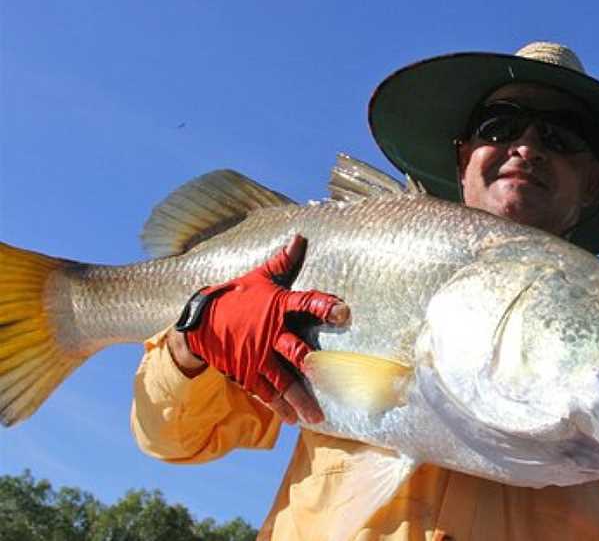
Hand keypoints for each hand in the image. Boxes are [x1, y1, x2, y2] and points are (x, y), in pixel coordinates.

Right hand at [172, 235, 348, 423]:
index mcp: (277, 307)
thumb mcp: (258, 277)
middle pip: (295, 352)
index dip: (324, 306)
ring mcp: (257, 357)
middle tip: (332, 380)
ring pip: (282, 381)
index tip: (342, 312)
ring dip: (299, 399)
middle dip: (313, 366)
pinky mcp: (246, 373)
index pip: (305, 304)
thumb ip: (283, 262)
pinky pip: (265, 393)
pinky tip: (293, 420)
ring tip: (316, 417)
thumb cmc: (235, 297)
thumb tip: (301, 236)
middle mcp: (269, 334)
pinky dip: (278, 407)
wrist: (198, 322)